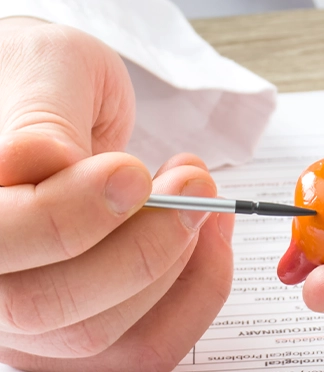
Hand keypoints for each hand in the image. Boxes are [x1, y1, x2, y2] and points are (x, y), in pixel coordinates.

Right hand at [0, 18, 233, 370]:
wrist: (58, 101)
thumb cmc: (47, 83)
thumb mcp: (49, 72)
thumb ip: (43, 122)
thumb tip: (45, 164)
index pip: (4, 241)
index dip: (76, 213)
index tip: (135, 173)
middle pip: (51, 307)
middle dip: (144, 247)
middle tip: (195, 184)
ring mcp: (29, 317)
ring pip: (102, 335)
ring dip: (178, 266)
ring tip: (201, 197)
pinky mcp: (83, 329)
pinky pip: (145, 349)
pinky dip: (196, 294)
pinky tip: (209, 237)